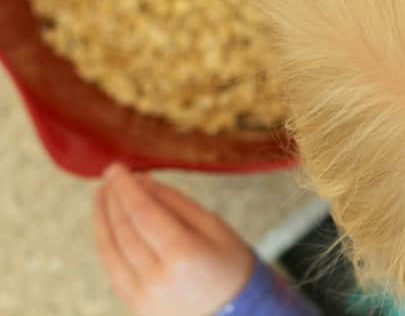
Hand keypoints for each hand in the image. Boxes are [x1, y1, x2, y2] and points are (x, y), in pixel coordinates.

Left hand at [94, 163, 254, 315]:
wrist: (238, 312)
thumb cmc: (231, 264)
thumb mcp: (213, 225)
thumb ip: (175, 203)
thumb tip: (141, 183)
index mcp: (184, 256)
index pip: (143, 214)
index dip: (126, 188)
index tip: (116, 168)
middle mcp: (158, 279)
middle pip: (124, 231)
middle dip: (113, 199)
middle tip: (109, 176)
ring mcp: (144, 297)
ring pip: (112, 251)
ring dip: (103, 219)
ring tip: (102, 195)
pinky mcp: (136, 307)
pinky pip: (113, 270)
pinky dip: (107, 244)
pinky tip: (107, 225)